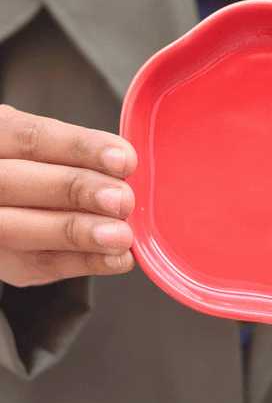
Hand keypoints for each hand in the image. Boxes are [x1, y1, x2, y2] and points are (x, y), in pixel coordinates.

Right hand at [0, 104, 136, 285]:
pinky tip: (116, 259)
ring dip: (78, 233)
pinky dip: (84, 263)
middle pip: (18, 182)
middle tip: (123, 200)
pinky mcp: (4, 261)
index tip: (124, 159)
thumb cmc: (41, 172)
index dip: (80, 147)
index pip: (31, 137)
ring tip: (121, 235)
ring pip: (18, 228)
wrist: (16, 210)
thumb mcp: (49, 152)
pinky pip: (39, 265)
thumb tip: (128, 168)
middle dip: (77, 190)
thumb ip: (78, 157)